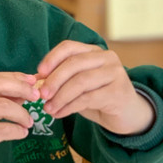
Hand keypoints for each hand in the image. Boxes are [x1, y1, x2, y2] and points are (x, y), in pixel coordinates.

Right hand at [0, 73, 38, 162]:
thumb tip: (21, 93)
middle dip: (22, 89)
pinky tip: (21, 133)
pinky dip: (15, 131)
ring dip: (21, 113)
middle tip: (36, 97)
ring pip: (1, 106)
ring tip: (28, 122)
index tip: (32, 82)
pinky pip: (0, 130)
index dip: (15, 78)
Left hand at [36, 41, 154, 135]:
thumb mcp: (78, 87)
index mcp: (94, 51)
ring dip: (61, 96)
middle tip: (41, 95)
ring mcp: (115, 73)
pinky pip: (88, 98)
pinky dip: (70, 107)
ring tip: (48, 108)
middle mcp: (107, 58)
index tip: (39, 73)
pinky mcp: (118, 92)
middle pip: (74, 63)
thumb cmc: (99, 98)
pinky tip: (60, 113)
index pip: (69, 47)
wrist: (128, 115)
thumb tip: (34, 80)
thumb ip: (60, 81)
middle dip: (54, 80)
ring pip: (81, 81)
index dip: (52, 58)